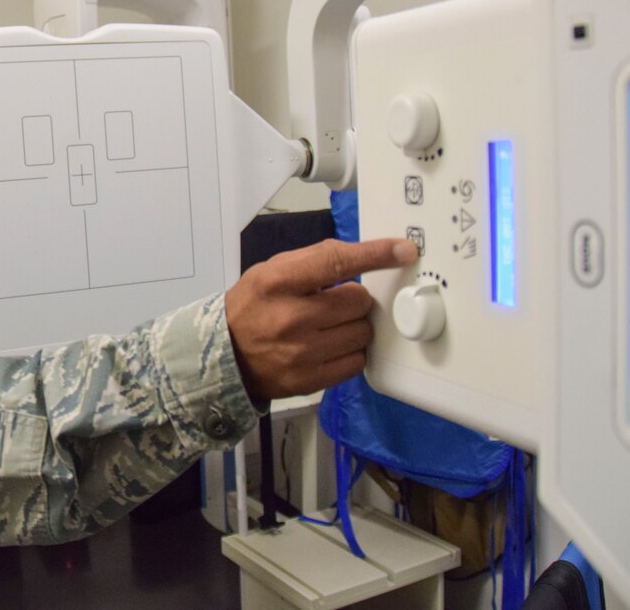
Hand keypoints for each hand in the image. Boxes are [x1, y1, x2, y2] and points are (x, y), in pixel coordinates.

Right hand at [225, 238, 417, 401]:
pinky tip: (331, 346)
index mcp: (278, 282)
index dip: (374, 254)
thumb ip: (315, 261)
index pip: (335, 261)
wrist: (225, 355)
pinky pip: (356, 362)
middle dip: (355, 299)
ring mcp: (302, 353)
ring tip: (331, 325)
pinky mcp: (310, 380)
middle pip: (358, 301)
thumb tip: (366, 257)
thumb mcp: (272, 270)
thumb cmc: (253, 306)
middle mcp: (291, 317)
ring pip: (362, 333)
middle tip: (336, 302)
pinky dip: (350, 351)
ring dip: (355, 326)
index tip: (403, 250)